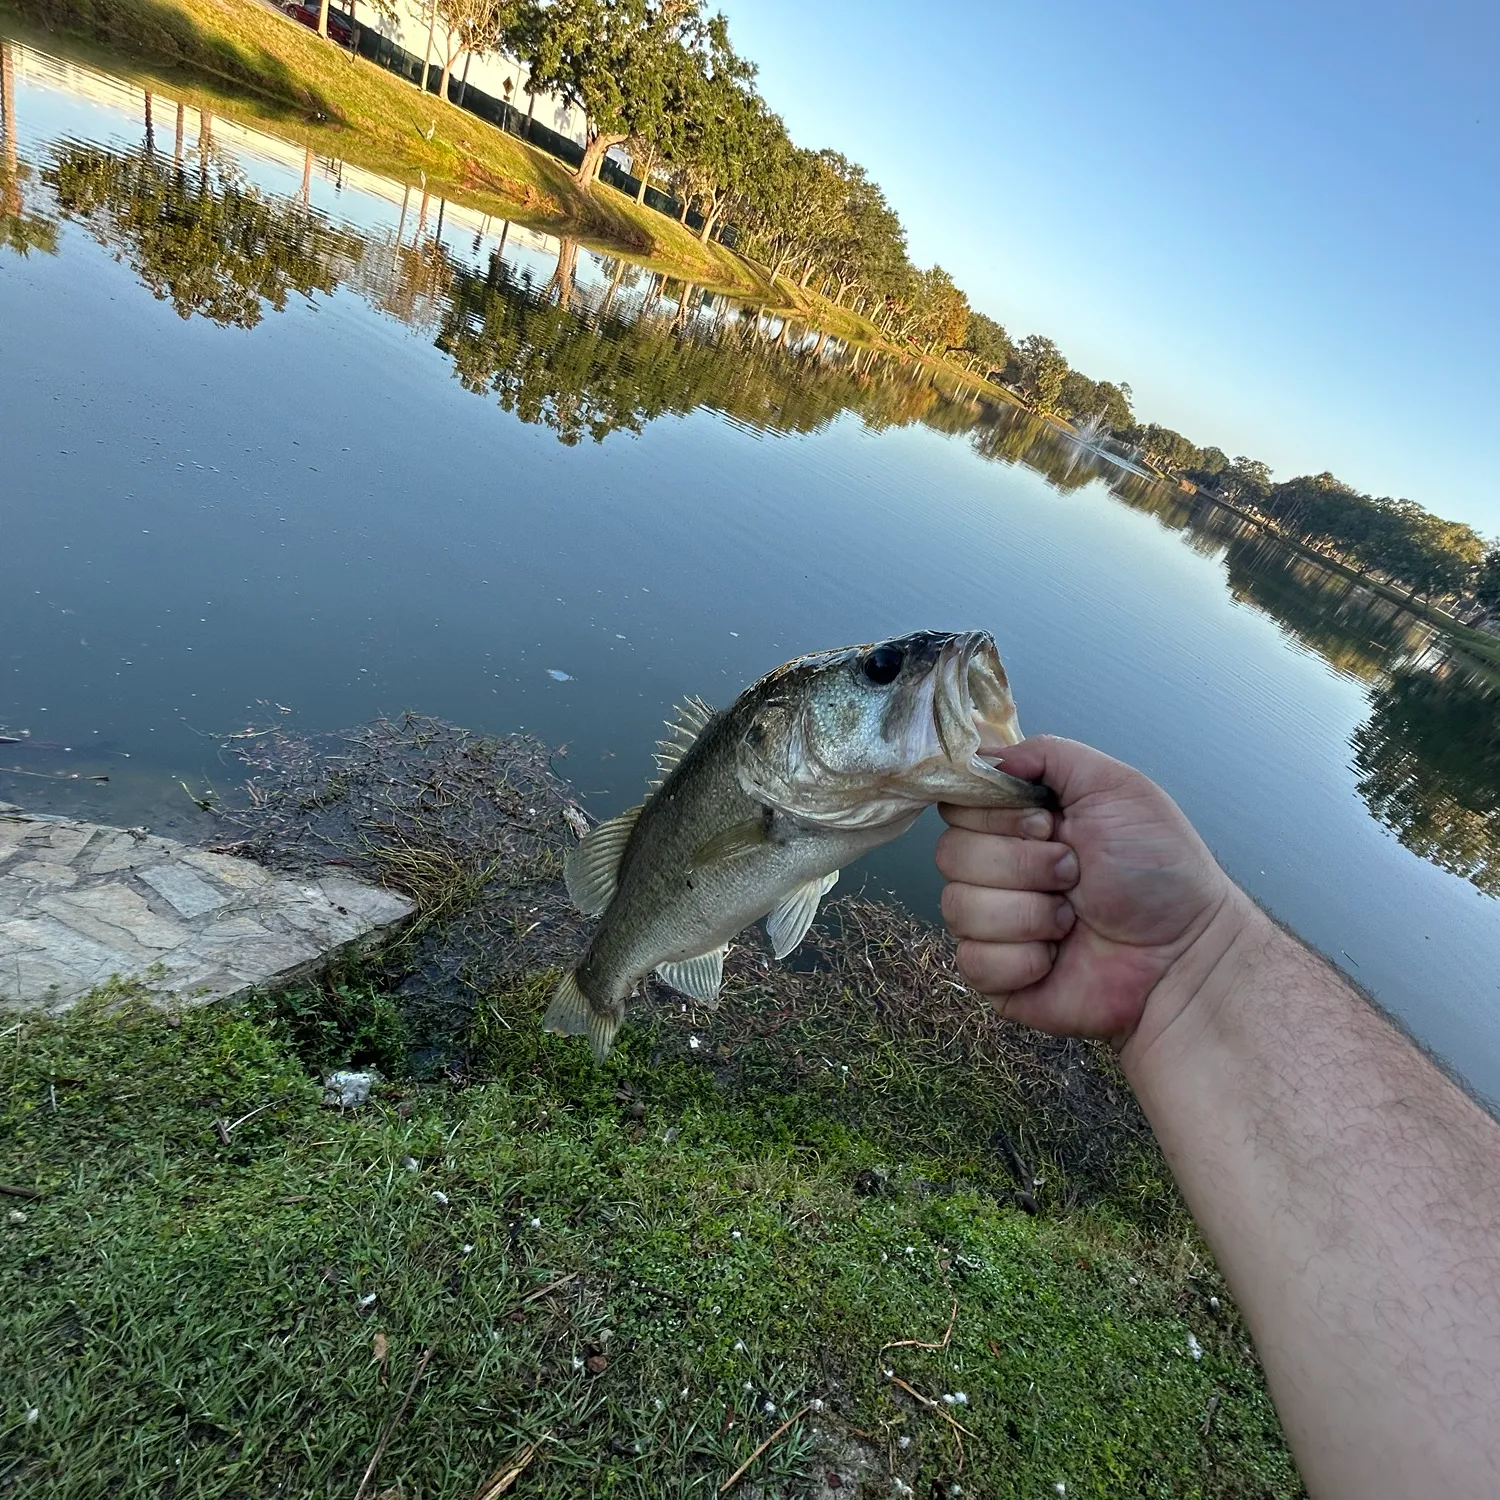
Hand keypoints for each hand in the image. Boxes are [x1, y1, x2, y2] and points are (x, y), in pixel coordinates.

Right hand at [935, 736, 1254, 1049]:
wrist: (1186, 952)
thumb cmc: (1160, 871)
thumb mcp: (1115, 786)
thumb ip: (1047, 754)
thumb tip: (983, 755)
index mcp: (1019, 823)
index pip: (958, 806)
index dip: (995, 817)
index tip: (1047, 824)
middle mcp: (998, 869)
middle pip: (950, 855)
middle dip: (1022, 865)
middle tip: (1075, 874)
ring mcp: (993, 923)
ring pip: (958, 909)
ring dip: (1028, 914)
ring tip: (1073, 919)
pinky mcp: (996, 974)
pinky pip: (973, 961)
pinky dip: (1022, 958)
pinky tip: (1057, 958)